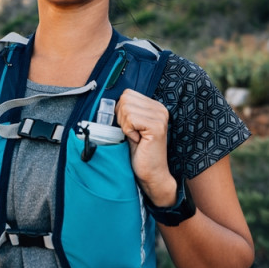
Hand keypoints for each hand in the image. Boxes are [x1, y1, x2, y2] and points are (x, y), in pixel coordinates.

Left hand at [115, 89, 176, 205]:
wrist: (151, 173)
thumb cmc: (140, 152)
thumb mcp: (131, 127)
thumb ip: (126, 112)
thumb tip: (108, 102)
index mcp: (154, 106)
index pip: (127, 94)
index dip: (121, 111)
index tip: (129, 127)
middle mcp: (160, 108)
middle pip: (125, 99)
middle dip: (121, 117)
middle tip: (131, 133)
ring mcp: (160, 117)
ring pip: (126, 108)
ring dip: (125, 125)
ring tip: (135, 137)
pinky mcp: (156, 126)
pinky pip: (130, 119)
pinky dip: (128, 131)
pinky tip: (137, 140)